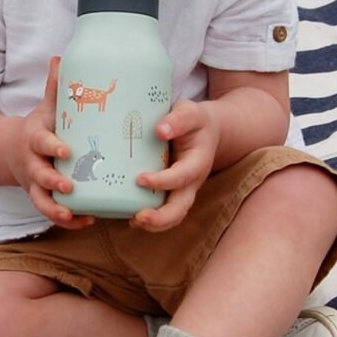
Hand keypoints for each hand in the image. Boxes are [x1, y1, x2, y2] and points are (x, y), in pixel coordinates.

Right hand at [6, 58, 94, 229]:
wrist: (8, 151)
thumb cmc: (37, 128)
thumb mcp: (44, 108)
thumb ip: (55, 87)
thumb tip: (62, 56)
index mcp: (33, 140)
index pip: (41, 143)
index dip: (52, 147)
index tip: (65, 150)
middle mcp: (32, 165)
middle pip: (39, 176)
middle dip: (53, 182)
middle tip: (70, 186)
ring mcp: (35, 185)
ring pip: (41, 202)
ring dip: (57, 209)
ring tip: (74, 212)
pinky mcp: (41, 198)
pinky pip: (52, 213)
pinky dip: (68, 220)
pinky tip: (87, 220)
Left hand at [131, 99, 219, 231]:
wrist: (206, 132)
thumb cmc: (195, 122)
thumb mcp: (191, 113)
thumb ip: (179, 119)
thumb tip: (160, 129)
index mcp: (198, 162)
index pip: (181, 177)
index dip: (162, 181)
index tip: (140, 179)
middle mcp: (192, 182)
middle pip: (181, 208)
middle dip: (161, 218)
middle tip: (138, 218)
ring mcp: (183, 191)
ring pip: (173, 216)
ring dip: (154, 224)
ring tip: (133, 221)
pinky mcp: (172, 194)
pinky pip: (164, 212)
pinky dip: (149, 219)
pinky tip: (130, 216)